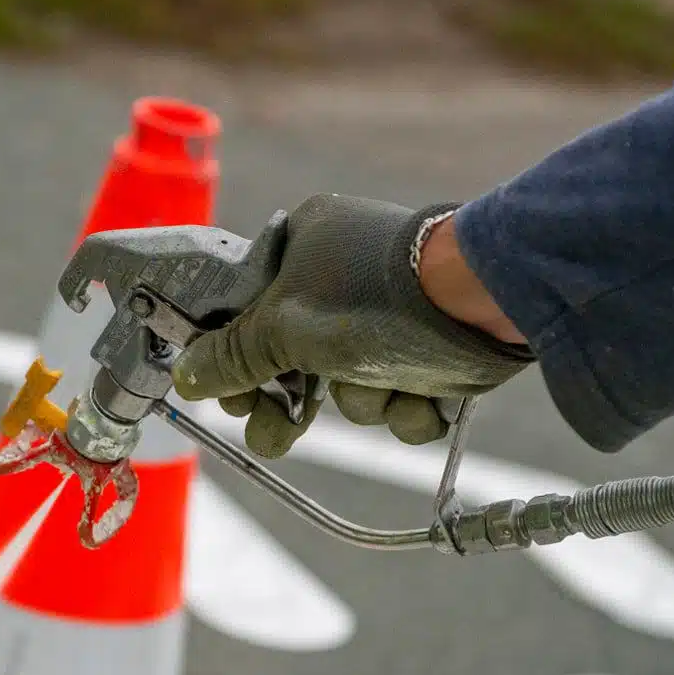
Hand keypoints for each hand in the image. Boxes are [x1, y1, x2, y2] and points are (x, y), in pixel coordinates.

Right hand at [172, 194, 532, 456]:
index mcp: (304, 244)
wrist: (488, 303)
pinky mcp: (433, 349)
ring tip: (386, 385)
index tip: (231, 399)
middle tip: (279, 430)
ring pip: (351, 385)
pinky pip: (400, 395)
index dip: (237, 360)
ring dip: (366, 400)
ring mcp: (391, 314)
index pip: (248, 309)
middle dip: (299, 400)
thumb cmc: (379, 298)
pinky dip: (410, 406)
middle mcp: (345, 274)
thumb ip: (233, 355)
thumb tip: (185, 374)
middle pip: (296, 358)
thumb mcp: (288, 329)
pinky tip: (424, 394)